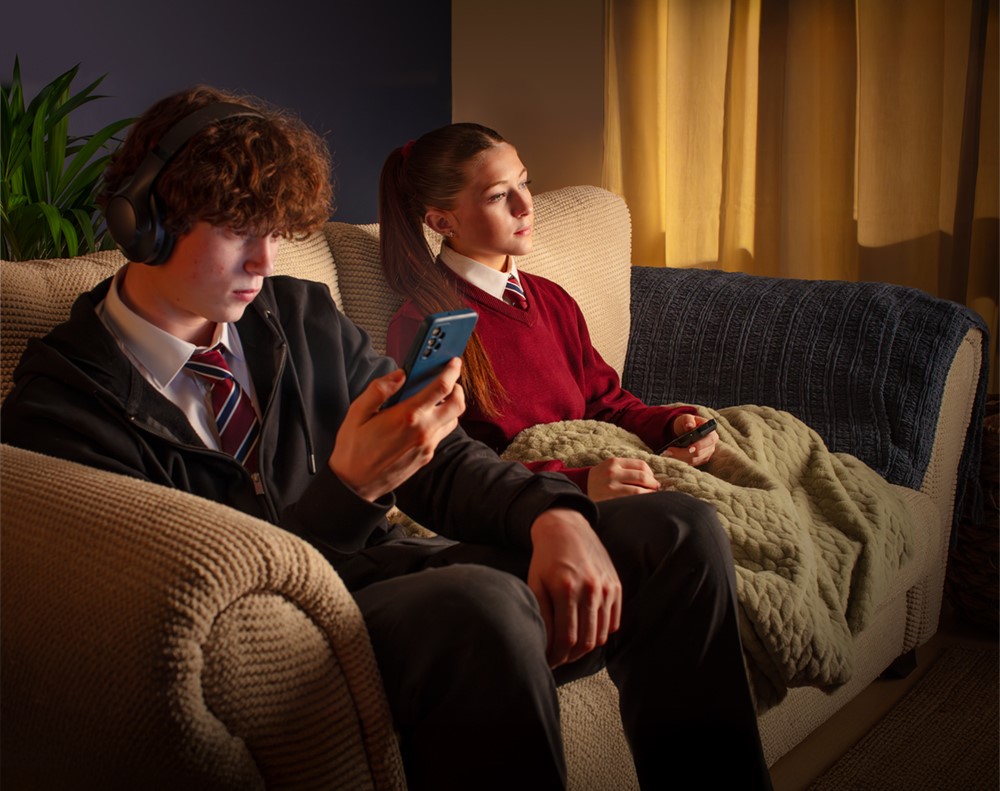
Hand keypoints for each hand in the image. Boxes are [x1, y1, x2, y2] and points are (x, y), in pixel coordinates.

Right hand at [329, 358, 464, 500]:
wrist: (355, 485)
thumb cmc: (353, 449)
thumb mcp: (357, 412)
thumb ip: (379, 389)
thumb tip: (399, 375)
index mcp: (407, 416)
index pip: (441, 388)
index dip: (451, 371)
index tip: (453, 362)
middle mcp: (423, 431)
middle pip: (457, 404)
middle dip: (458, 388)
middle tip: (449, 381)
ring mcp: (427, 446)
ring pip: (453, 420)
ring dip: (450, 406)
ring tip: (436, 399)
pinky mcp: (426, 457)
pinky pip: (441, 434)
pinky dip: (440, 422)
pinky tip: (424, 418)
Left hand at [527, 508, 622, 667]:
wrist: (566, 528)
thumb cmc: (546, 559)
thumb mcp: (535, 583)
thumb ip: (541, 614)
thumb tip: (543, 644)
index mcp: (566, 589)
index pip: (566, 638)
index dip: (557, 656)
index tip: (549, 661)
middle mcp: (590, 589)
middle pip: (586, 641)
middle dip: (571, 656)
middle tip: (560, 659)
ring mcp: (606, 588)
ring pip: (601, 634)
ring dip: (586, 647)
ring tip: (571, 649)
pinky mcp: (616, 586)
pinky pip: (613, 622)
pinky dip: (601, 633)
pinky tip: (586, 632)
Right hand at [587, 457, 659, 500]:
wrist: (581, 493)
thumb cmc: (600, 481)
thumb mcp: (609, 469)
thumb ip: (626, 468)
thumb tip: (653, 477)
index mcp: (613, 462)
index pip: (641, 465)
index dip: (650, 473)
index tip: (652, 480)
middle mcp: (611, 473)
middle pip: (643, 477)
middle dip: (653, 484)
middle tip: (655, 489)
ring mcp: (610, 487)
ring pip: (639, 490)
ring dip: (649, 494)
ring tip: (650, 497)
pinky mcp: (610, 500)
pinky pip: (632, 501)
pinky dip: (641, 502)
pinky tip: (642, 503)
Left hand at [663, 414, 717, 466]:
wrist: (685, 430)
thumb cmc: (687, 423)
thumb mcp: (687, 418)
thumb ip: (688, 420)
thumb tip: (689, 425)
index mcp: (712, 434)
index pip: (708, 442)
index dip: (699, 446)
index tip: (688, 448)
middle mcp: (711, 446)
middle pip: (698, 454)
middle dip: (682, 453)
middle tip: (668, 451)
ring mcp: (706, 455)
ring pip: (693, 460)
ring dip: (678, 458)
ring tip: (666, 454)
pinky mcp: (699, 461)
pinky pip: (689, 464)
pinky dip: (679, 461)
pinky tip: (670, 457)